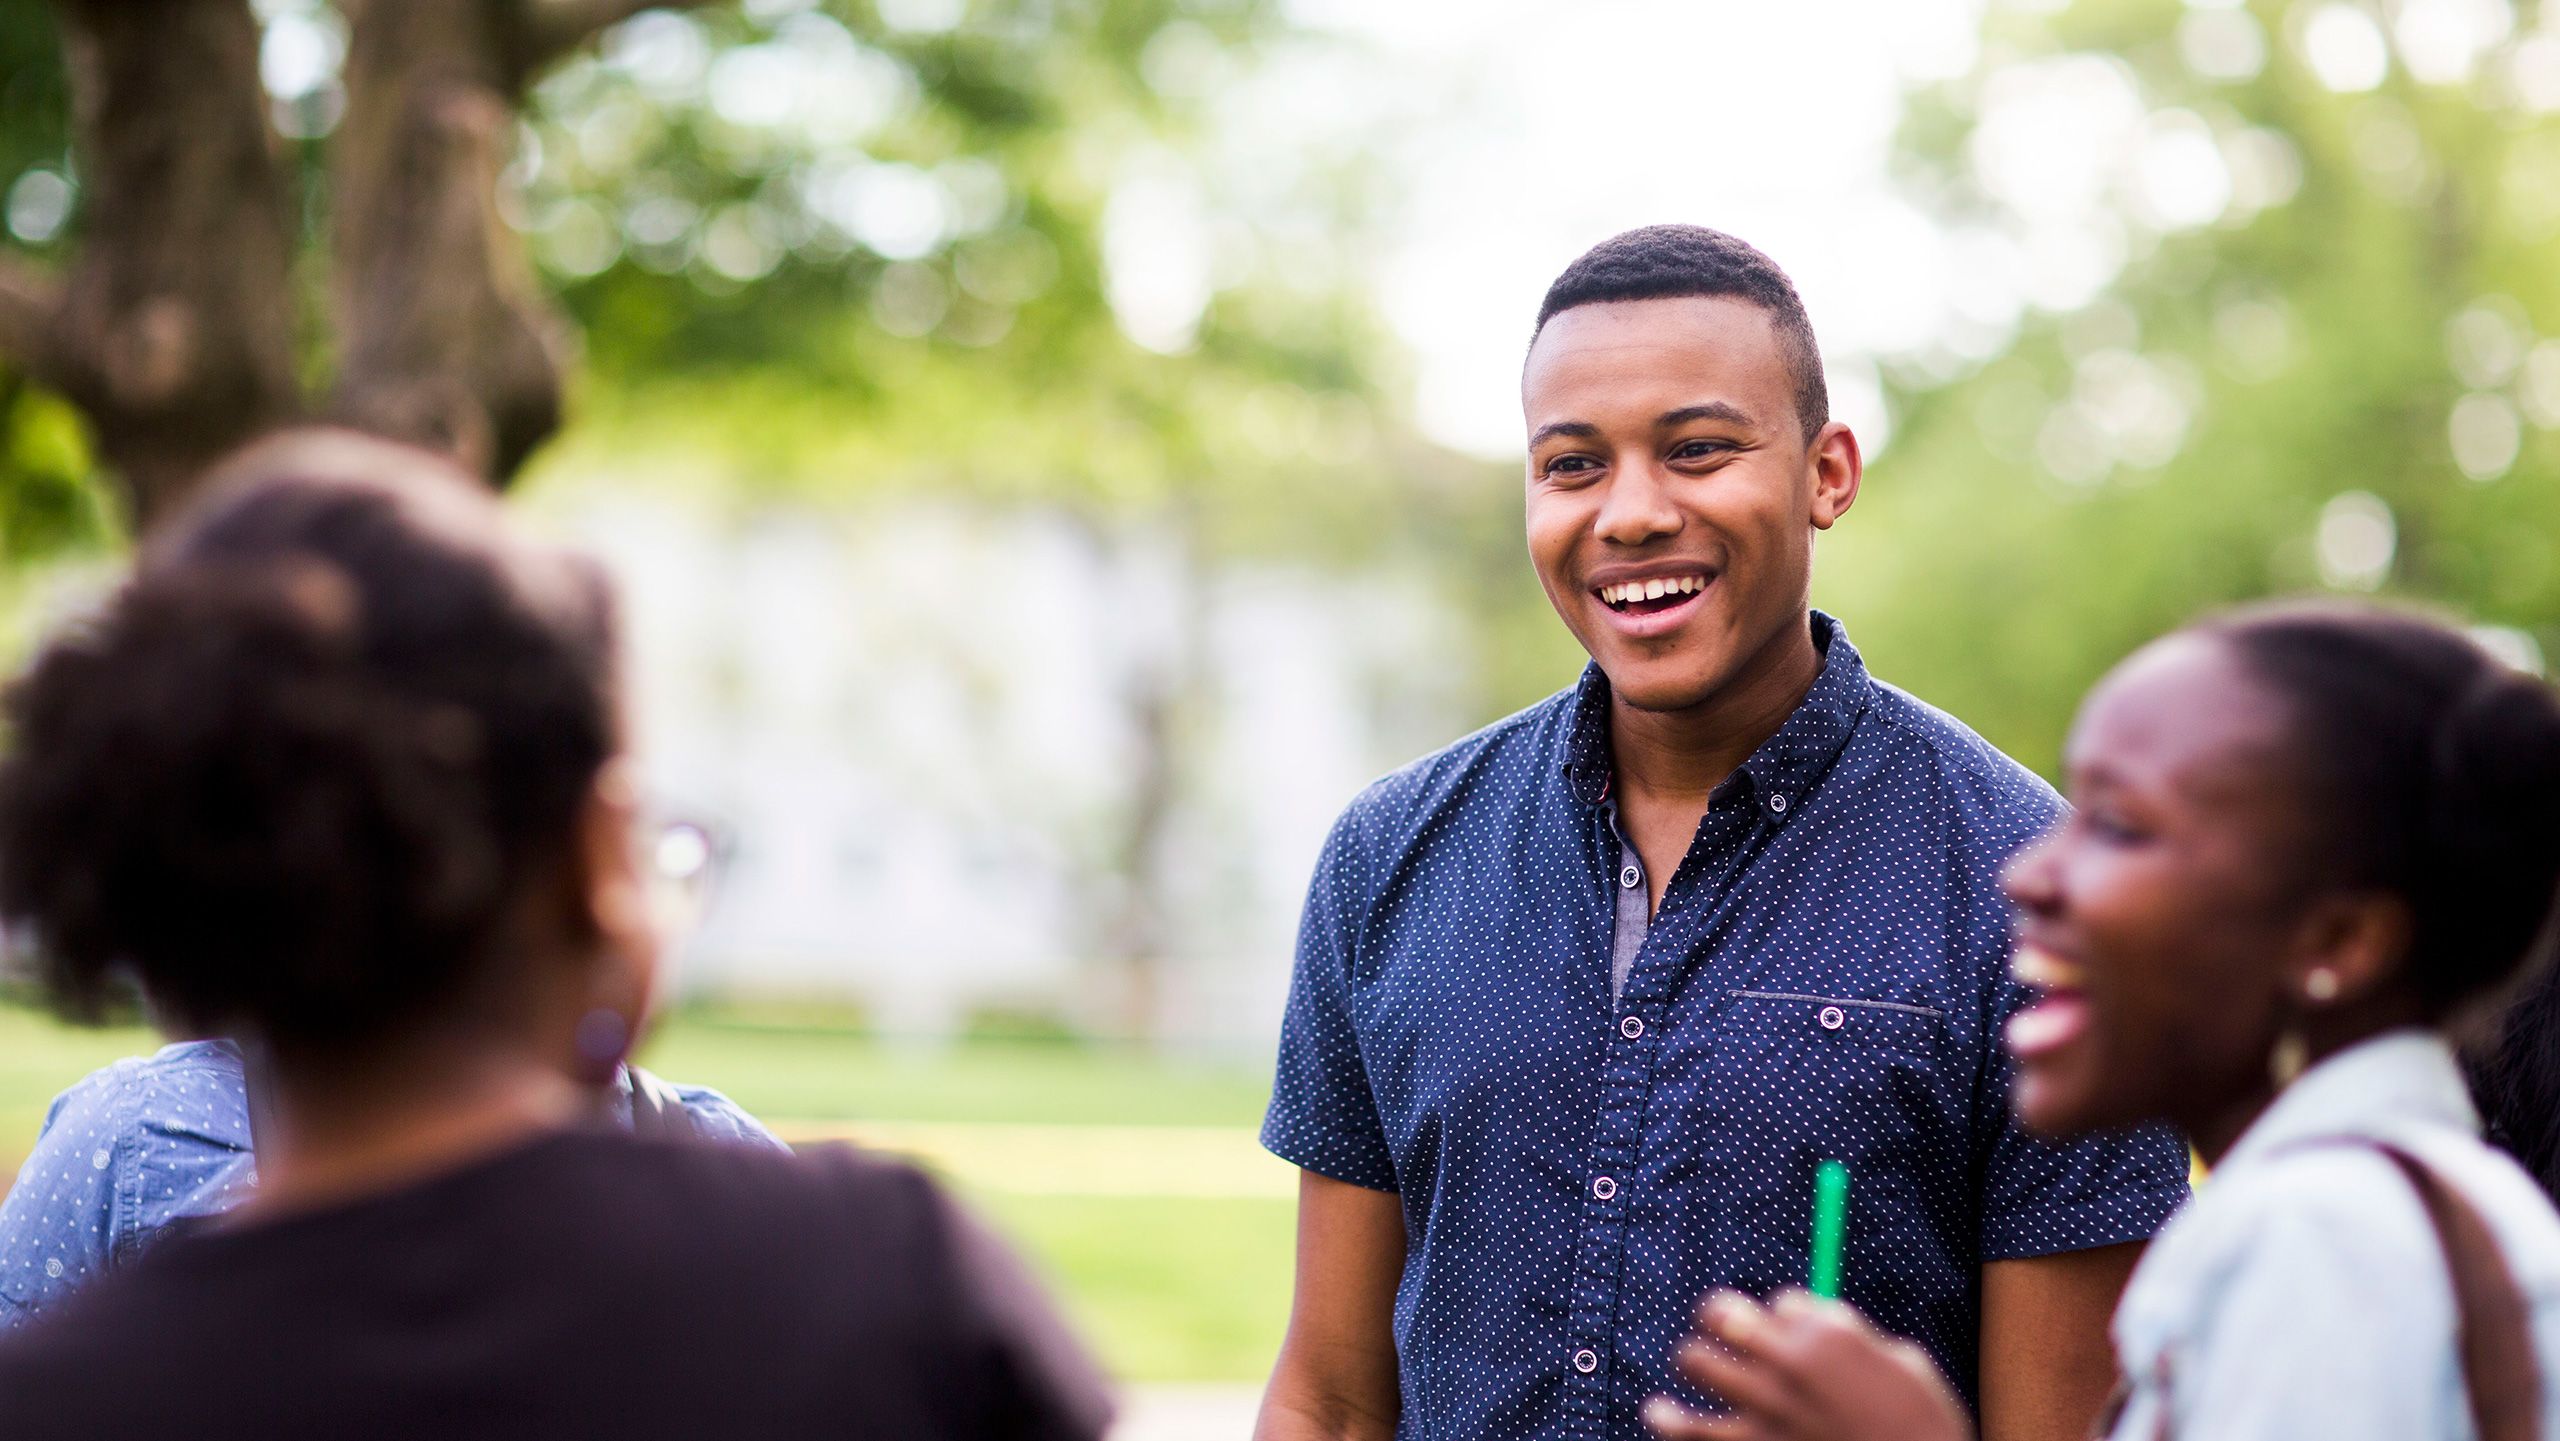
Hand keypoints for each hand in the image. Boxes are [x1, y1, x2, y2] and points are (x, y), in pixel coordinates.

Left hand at [1643, 1289, 1972, 1440]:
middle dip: (1722, 1316)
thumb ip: (1856, 1337)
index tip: (1788, 1330)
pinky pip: (1690, 1431)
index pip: (1782, 1302)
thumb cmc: (1923, 1425)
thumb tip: (1819, 1317)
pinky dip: (1667, 1419)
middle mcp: (1788, 1363)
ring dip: (1694, 1359)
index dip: (1784, 1315)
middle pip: (1725, 1315)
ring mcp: (1764, 1409)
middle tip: (1720, 1326)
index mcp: (1829, 1334)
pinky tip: (1658, 1410)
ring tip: (1691, 1363)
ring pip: (1697, 1362)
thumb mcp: (1906, 1364)